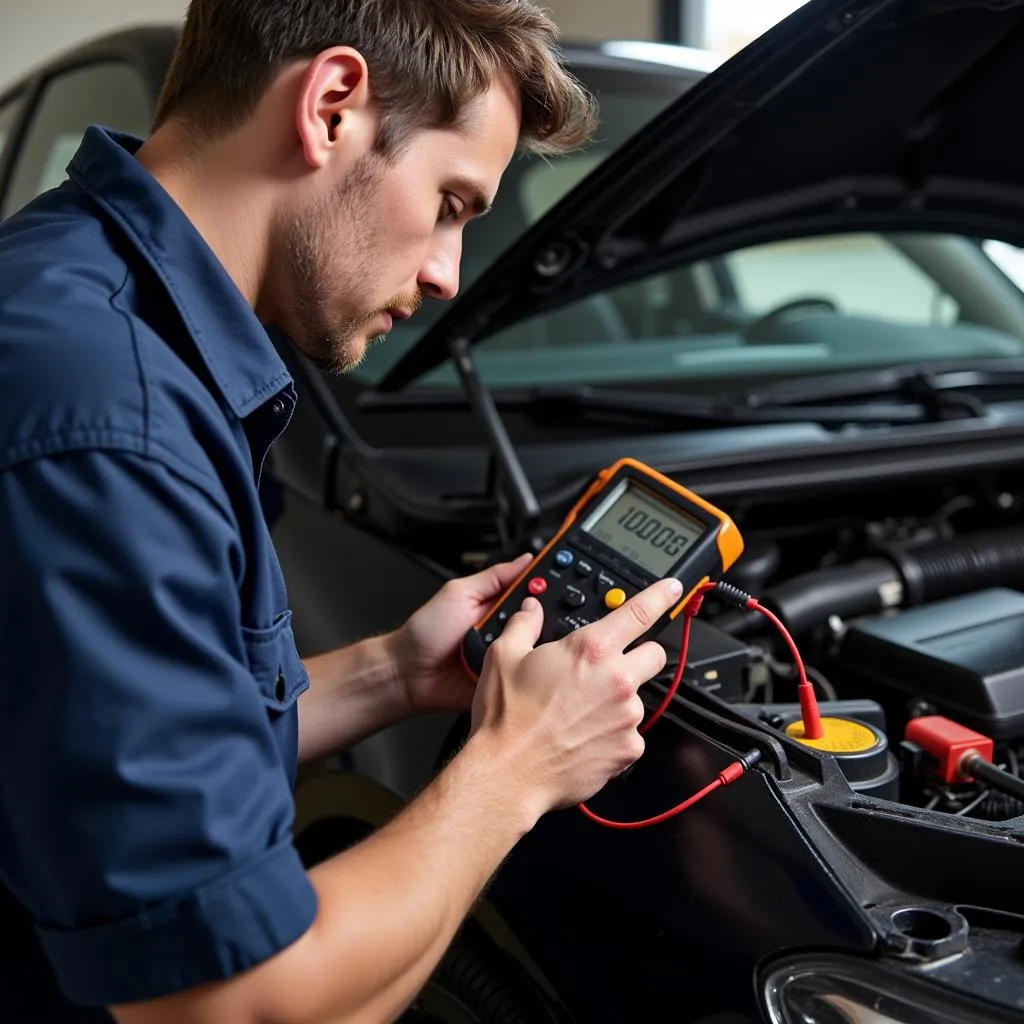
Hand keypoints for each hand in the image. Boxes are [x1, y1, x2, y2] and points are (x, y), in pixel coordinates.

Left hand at [386, 552, 534, 715]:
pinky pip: (524, 674)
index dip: (547, 585)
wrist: (408, 674)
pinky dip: (525, 670)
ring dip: (533, 644)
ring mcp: (505, 654)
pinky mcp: (504, 678)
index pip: (532, 590)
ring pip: (536, 647)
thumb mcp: (459, 593)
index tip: (563, 577)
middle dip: (543, 616)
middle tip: (535, 615)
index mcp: (497, 603)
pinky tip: (523, 664)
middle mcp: (505, 627)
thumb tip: (525, 559)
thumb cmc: (426, 632)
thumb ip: (494, 577)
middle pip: (540, 619)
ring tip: (523, 640)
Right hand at [470, 577, 681, 813]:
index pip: (640, 611)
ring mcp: (626, 716)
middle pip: (654, 654)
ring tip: (581, 712)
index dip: (662, 595)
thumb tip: (531, 611)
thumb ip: (524, 625)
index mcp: (591, 649)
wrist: (509, 771)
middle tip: (609, 667)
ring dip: (619, 700)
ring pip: (638, 697)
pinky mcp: (628, 750)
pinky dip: (614, 735)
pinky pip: (631, 734)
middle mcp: (617, 679)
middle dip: (639, 655)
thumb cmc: (507, 718)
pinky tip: (585, 737)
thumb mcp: (504, 656)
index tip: (672, 589)